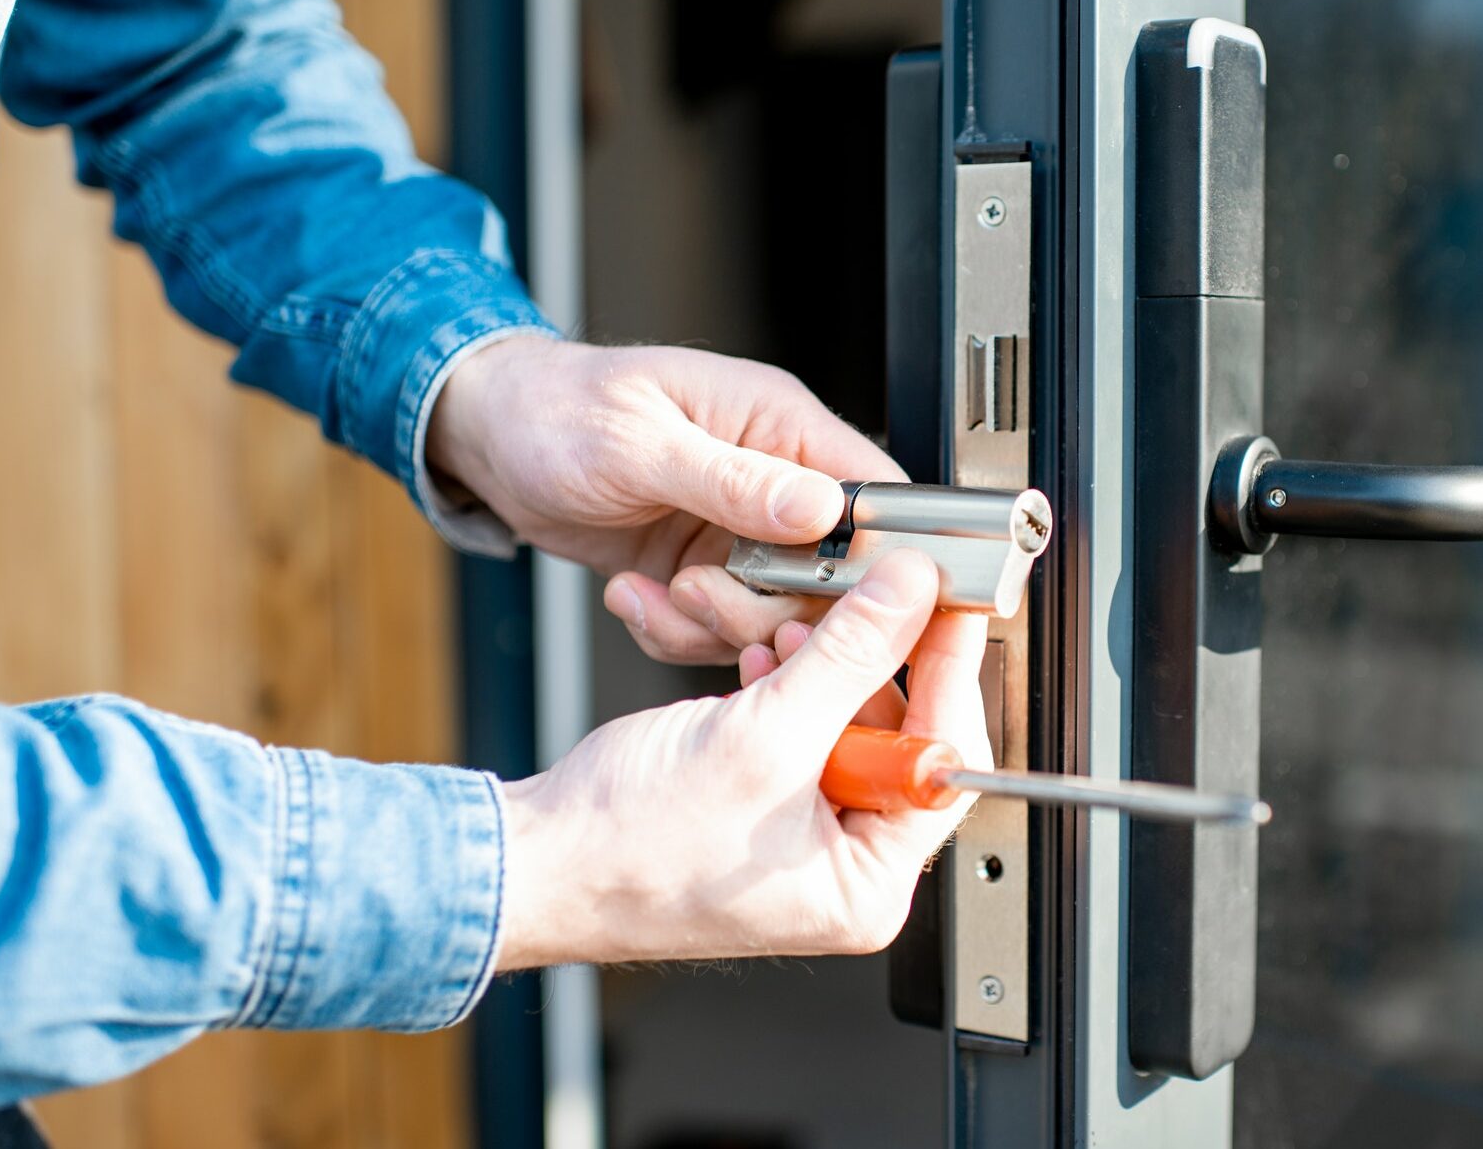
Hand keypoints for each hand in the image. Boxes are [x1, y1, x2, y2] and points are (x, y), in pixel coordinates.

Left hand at [428, 335, 905, 662]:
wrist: (489, 438)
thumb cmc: (554, 408)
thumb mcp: (638, 442)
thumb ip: (734, 479)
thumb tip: (821, 507)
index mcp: (779, 423)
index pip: (874, 493)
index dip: (874, 555)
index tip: (830, 597)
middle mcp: (773, 480)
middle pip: (830, 574)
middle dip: (767, 605)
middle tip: (699, 593)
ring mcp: (740, 532)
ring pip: (775, 614)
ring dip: (711, 624)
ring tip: (654, 594)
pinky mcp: (704, 571)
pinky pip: (719, 629)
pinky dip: (673, 632)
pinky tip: (632, 596)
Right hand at [494, 551, 991, 966]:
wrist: (533, 860)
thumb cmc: (627, 848)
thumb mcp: (763, 735)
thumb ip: (850, 656)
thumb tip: (911, 596)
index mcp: (868, 886)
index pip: (945, 763)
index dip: (949, 672)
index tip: (949, 604)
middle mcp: (846, 869)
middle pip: (902, 736)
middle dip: (871, 663)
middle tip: (871, 597)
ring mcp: (804, 837)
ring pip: (848, 721)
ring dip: (822, 665)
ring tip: (790, 630)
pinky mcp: (765, 805)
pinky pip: (803, 729)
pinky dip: (787, 685)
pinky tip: (763, 659)